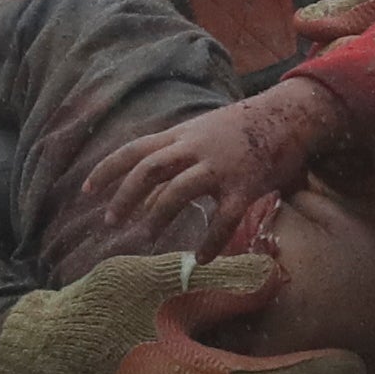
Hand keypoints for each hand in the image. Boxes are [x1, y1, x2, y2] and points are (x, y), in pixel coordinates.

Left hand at [86, 81, 351, 257]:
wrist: (290, 115)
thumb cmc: (243, 127)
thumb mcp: (202, 132)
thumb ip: (177, 156)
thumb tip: (149, 192)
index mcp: (181, 134)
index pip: (133, 149)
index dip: (106, 170)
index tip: (84, 192)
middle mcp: (195, 148)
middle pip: (148, 169)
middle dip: (124, 196)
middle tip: (110, 221)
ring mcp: (220, 167)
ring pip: (178, 191)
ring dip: (157, 216)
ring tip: (145, 239)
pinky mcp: (246, 185)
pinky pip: (223, 218)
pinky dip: (210, 240)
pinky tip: (201, 258)